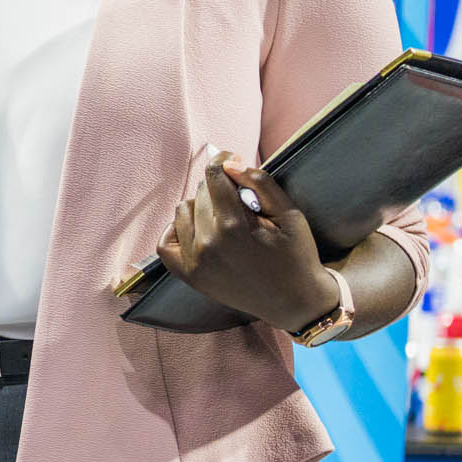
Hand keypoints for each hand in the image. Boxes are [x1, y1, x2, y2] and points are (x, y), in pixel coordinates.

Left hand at [156, 152, 341, 332]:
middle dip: (219, 187)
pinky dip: (177, 230)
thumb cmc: (296, 255)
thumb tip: (228, 164)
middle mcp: (209, 244)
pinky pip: (166, 242)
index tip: (233, 158)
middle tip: (238, 196)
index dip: (223, 161)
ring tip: (222, 214)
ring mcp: (195, 262)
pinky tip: (197, 228)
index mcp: (234, 226)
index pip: (214, 176)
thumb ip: (260, 183)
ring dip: (200, 205)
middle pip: (200, 193)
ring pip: (183, 210)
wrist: (293, 302)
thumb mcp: (290, 214)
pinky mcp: (189, 276)